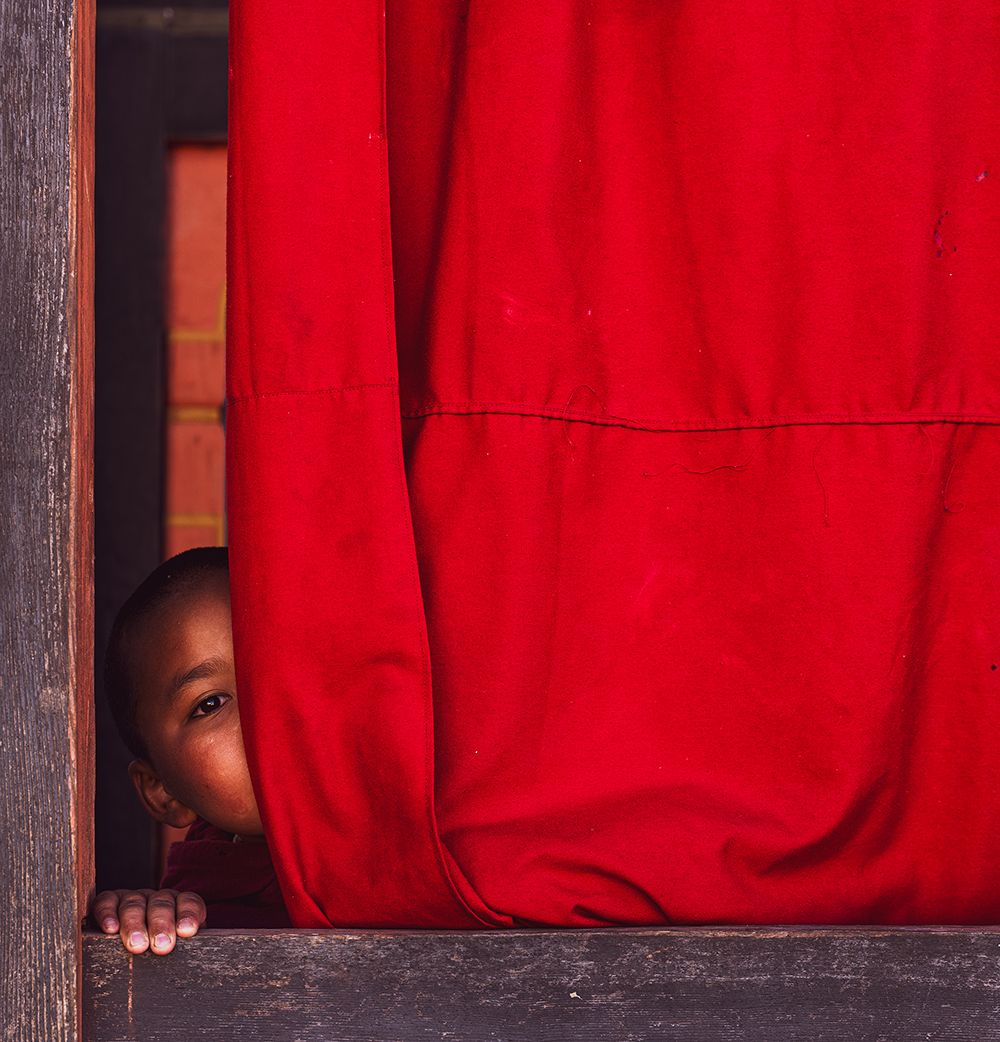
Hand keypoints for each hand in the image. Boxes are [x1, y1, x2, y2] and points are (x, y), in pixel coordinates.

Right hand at [91, 888, 206, 954]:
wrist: (136, 947)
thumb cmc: (160, 953)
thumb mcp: (178, 951)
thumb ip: (186, 951)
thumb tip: (192, 963)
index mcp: (180, 906)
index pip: (188, 902)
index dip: (188, 914)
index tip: (186, 931)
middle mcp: (157, 900)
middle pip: (161, 904)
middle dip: (161, 925)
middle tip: (161, 946)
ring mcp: (134, 899)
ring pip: (134, 904)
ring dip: (135, 924)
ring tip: (136, 946)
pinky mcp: (110, 901)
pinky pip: (107, 901)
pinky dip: (107, 912)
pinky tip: (110, 928)